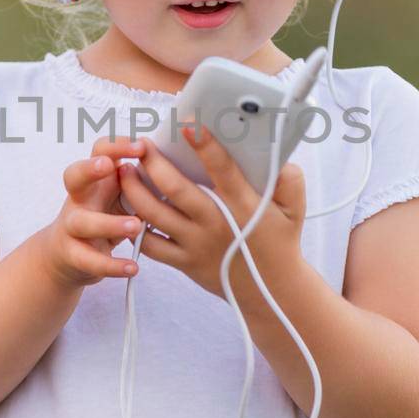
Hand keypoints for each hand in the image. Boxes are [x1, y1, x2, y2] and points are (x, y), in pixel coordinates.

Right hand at [40, 137, 148, 289]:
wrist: (68, 255)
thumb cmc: (102, 217)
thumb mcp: (118, 195)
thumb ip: (139, 182)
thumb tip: (176, 167)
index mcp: (95, 178)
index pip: (98, 151)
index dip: (115, 145)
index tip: (141, 145)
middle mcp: (79, 198)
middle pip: (73, 176)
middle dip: (89, 168)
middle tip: (112, 166)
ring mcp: (72, 226)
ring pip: (82, 221)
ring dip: (109, 223)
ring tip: (136, 226)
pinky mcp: (72, 254)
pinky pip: (89, 259)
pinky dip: (111, 264)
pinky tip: (132, 266)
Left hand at [118, 123, 306, 300]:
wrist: (270, 292)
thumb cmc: (280, 243)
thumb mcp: (294, 211)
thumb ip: (289, 181)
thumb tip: (280, 158)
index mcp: (243, 206)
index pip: (223, 170)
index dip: (205, 146)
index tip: (188, 125)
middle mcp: (215, 224)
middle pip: (175, 189)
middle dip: (153, 163)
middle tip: (140, 145)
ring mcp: (196, 245)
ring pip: (154, 215)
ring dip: (134, 190)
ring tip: (124, 171)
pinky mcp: (183, 263)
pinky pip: (152, 245)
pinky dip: (136, 226)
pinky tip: (129, 206)